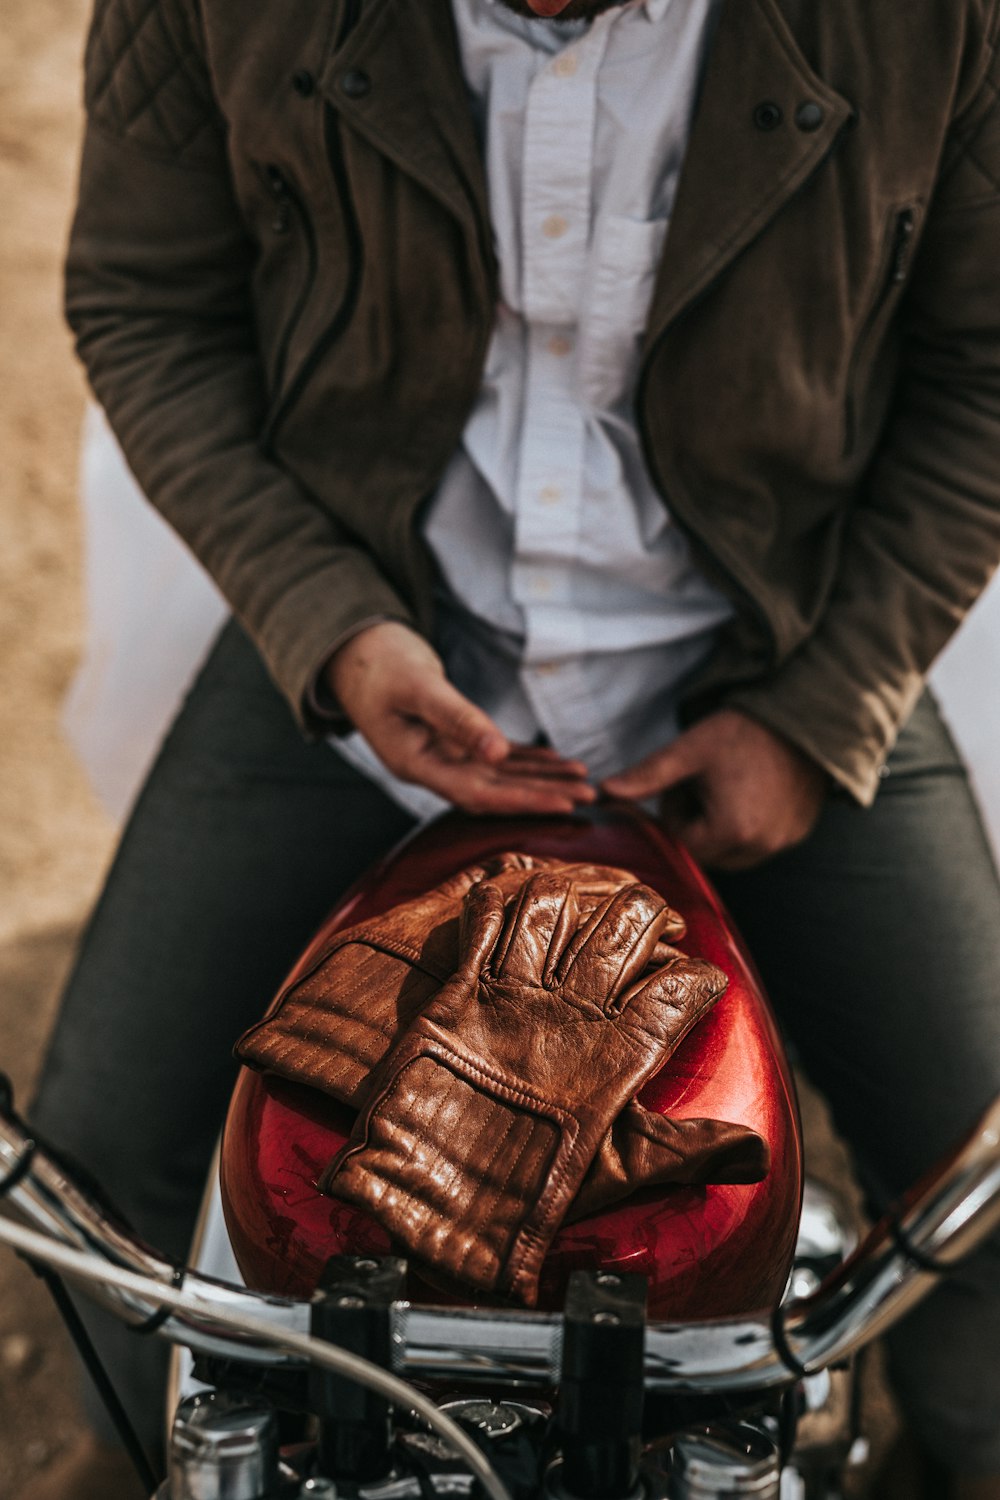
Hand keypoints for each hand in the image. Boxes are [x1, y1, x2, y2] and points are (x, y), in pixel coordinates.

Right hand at [325, 621, 595, 814]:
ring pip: (500, 775)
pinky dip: (527, 759)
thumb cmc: (380, 664)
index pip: (477, 794)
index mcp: (415, 765)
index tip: (563, 805)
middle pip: (495, 791)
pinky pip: (496, 756)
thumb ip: (456, 719)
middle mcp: (431, 768)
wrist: (356, 651)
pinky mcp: (452, 740)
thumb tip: (498, 753)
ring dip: (541, 779)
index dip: (522, 801)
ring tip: (584, 782)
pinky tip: (557, 762)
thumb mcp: (418, 687)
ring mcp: (441, 756)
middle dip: (541, 795)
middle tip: (588, 797)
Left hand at [602, 710, 826, 870]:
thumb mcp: (689, 751)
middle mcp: (762, 846)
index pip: (681, 842)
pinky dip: (747, 825)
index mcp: (732, 830)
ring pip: (732, 852)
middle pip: (706, 852)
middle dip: (696, 823)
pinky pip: (760, 843)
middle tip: (704, 784)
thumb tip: (603, 794)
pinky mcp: (798, 834)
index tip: (683, 782)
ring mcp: (784, 842)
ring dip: (720, 828)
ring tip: (728, 787)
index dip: (674, 812)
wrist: (802, 717)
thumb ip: (647, 776)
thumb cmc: (742, 732)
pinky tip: (750, 792)